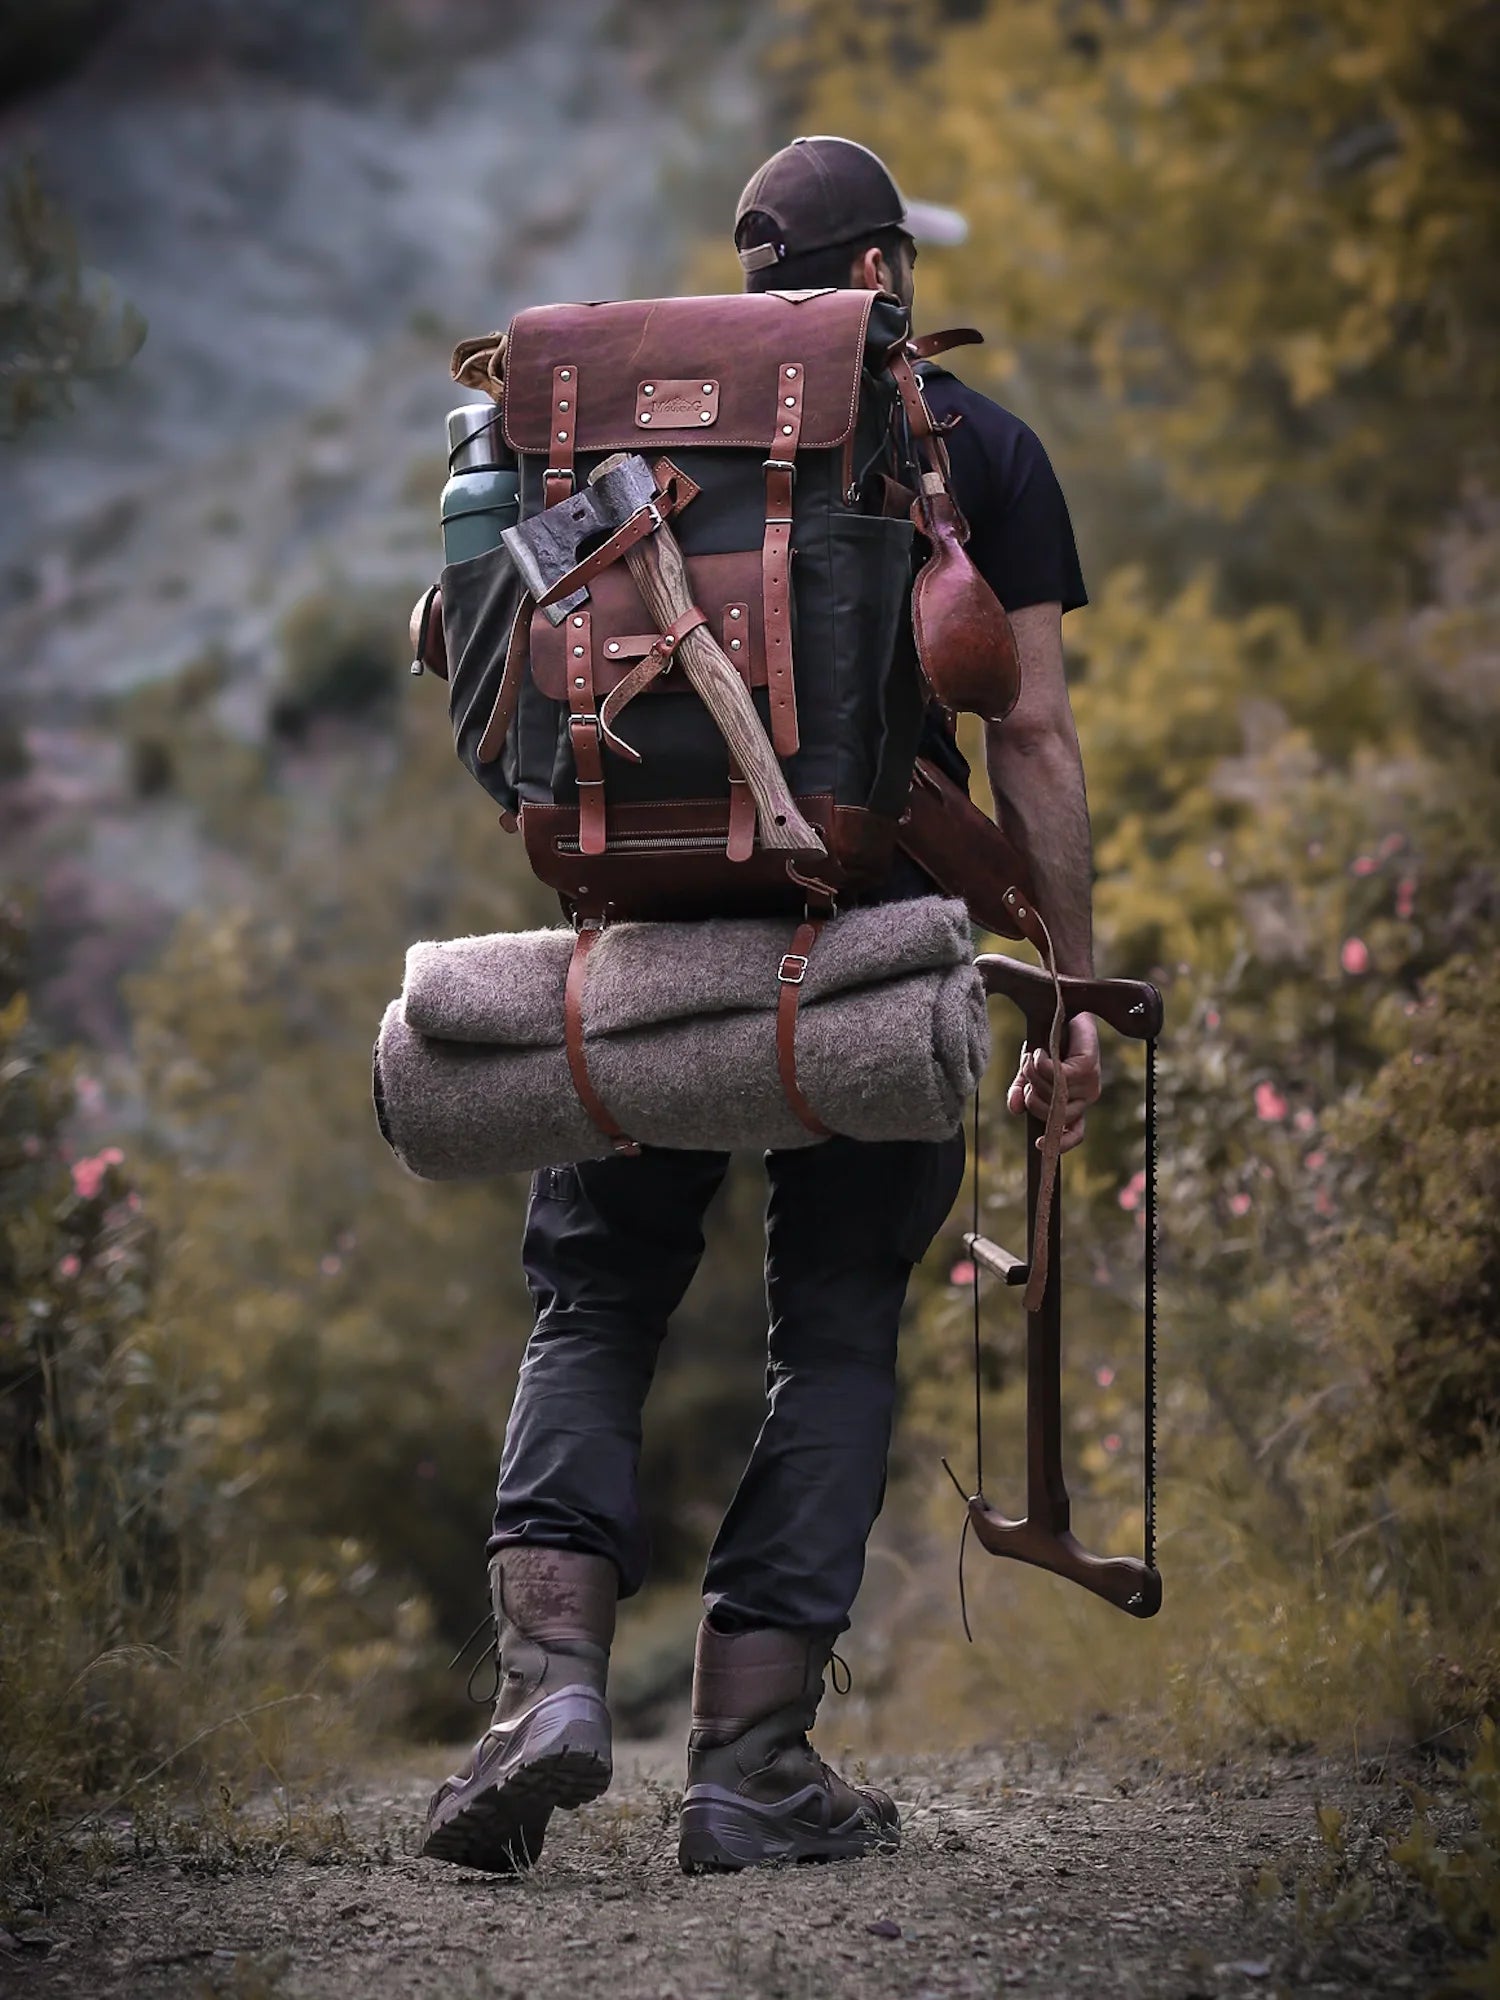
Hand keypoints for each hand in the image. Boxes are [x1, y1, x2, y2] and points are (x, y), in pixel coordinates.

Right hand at [1006, 1012, 1101, 1152]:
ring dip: (1035, 1076)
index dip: (1060, 1142)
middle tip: (1025, 1072)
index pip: (1075, 1133)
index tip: (1038, 1143)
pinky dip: (1043, 1065)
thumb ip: (1021, 1092)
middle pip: (1055, 1116)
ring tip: (1031, 1056)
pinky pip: (1059, 1075)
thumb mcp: (1028, 1073)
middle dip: (1032, 1097)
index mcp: (1072, 1104)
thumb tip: (1015, 1109)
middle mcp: (1084, 1098)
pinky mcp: (1088, 1067)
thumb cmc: (1048, 1044)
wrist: (1063, 1013)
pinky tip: (1039, 1053)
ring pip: (1055, 1095)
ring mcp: (1089, 1084)